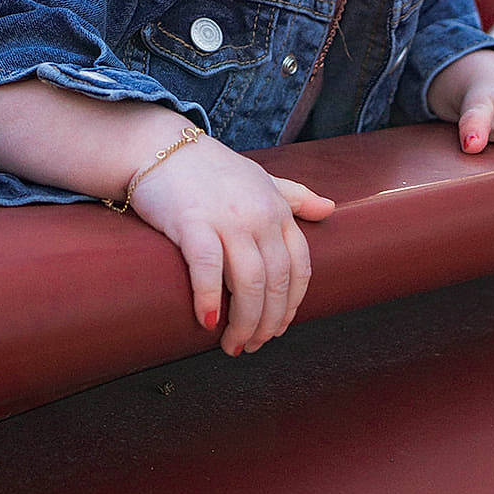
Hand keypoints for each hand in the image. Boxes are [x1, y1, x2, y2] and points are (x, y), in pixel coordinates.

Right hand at [128, 133, 334, 356]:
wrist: (163, 147)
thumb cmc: (213, 170)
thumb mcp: (262, 179)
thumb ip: (295, 196)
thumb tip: (330, 208)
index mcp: (278, 210)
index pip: (299, 268)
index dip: (291, 305)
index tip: (278, 328)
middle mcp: (259, 216)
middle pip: (276, 283)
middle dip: (268, 324)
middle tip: (252, 346)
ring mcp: (227, 219)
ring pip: (249, 283)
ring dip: (244, 323)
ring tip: (232, 344)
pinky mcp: (192, 222)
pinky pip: (207, 267)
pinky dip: (209, 299)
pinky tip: (208, 321)